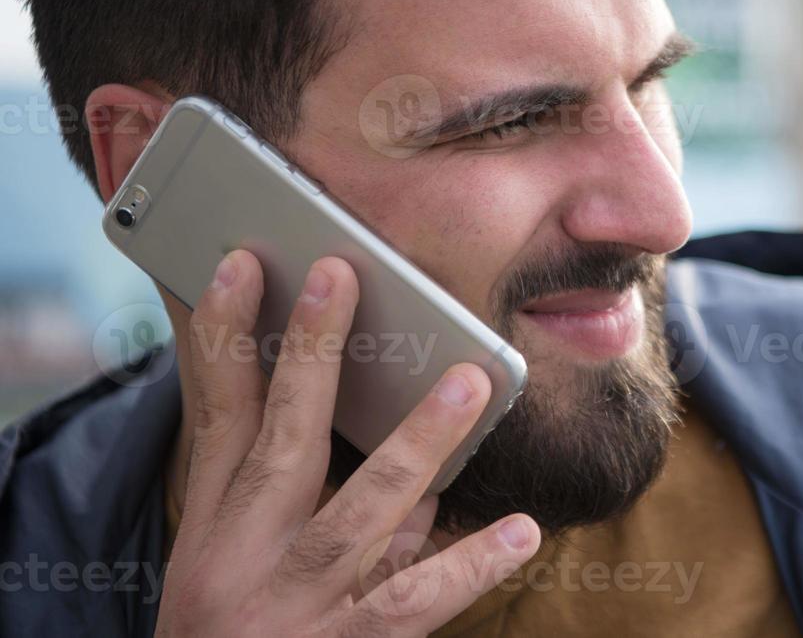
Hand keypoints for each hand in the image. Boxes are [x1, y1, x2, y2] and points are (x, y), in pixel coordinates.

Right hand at [156, 249, 538, 635]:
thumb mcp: (238, 569)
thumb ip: (317, 507)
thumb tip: (409, 455)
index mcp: (215, 529)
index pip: (215, 418)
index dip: (221, 338)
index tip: (238, 265)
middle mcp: (243, 560)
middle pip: (281, 441)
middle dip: (308, 356)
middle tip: (338, 275)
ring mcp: (293, 606)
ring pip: (358, 511)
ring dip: (417, 443)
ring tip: (471, 381)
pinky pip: (411, 603)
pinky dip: (467, 568)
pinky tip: (521, 532)